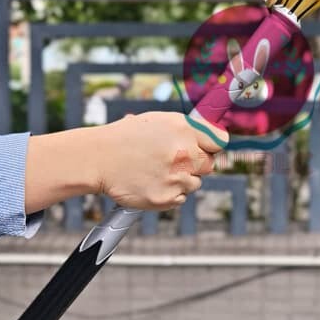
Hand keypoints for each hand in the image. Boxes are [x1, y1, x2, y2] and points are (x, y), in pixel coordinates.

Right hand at [24, 113, 227, 213]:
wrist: (99, 158)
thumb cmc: (127, 137)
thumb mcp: (158, 121)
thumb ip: (187, 129)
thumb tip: (213, 136)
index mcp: (183, 129)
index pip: (220, 141)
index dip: (212, 145)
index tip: (206, 148)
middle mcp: (184, 153)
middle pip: (209, 165)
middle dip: (196, 163)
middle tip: (174, 161)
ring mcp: (176, 178)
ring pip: (195, 183)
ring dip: (182, 179)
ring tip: (157, 170)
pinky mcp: (166, 198)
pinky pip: (181, 198)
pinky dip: (170, 193)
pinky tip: (152, 182)